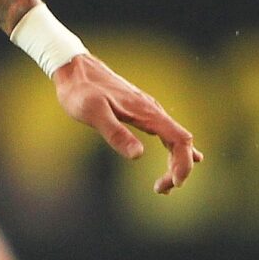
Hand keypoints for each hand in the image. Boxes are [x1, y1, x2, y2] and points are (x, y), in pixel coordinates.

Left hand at [51, 52, 202, 194]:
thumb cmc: (81, 92)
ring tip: (162, 186)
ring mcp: (148, 111)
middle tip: (160, 190)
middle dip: (179, 168)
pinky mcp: (140, 112)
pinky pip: (165, 134)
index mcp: (147, 112)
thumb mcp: (93, 113)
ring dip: (175, 162)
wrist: (75, 69)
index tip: (174, 183)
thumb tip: (139, 155)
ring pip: (174, 139)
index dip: (183, 163)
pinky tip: (174, 160)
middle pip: (181, 142)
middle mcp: (153, 111)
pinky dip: (172, 151)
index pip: (180, 139)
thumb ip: (116, 133)